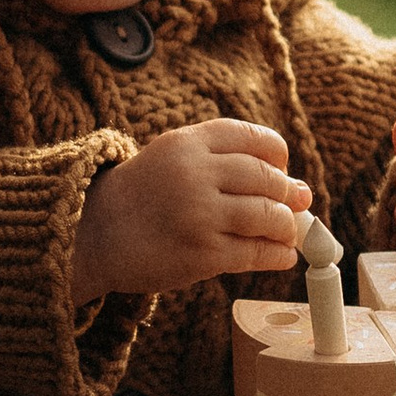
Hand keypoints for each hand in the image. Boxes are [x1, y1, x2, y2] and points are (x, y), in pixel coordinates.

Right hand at [69, 122, 309, 306]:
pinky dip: (278, 255)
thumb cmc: (143, 197)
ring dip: (287, 228)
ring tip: (284, 234)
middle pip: (269, 178)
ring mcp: (200, 214)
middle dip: (289, 195)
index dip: (279, 157)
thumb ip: (227, 164)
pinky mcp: (203, 253)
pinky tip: (278, 256)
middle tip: (293, 207)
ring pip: (270, 216)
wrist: (94, 236)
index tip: (281, 171)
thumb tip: (301, 189)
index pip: (257, 139)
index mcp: (188, 142)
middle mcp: (196, 173)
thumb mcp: (174, 159)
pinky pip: (258, 253)